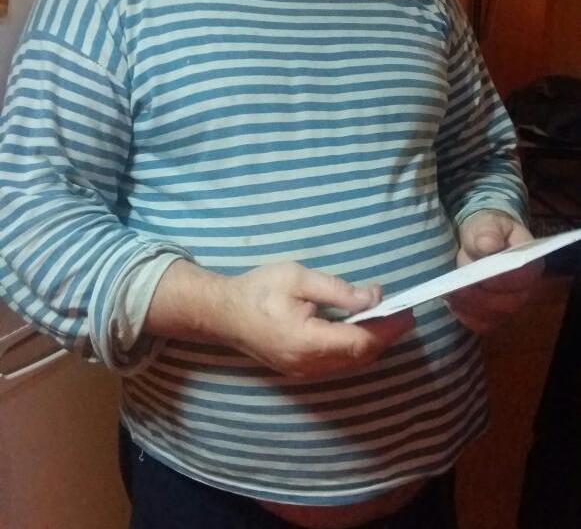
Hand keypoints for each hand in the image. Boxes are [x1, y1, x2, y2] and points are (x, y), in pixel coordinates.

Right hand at [220, 261, 414, 377]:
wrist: (223, 312)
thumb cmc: (259, 290)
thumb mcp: (299, 278)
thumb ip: (338, 290)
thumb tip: (374, 298)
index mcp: (308, 342)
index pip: (360, 341)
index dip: (388, 328)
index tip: (407, 311)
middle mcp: (309, 365)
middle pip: (360, 357)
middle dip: (385, 336)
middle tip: (402, 311)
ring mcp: (304, 372)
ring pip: (351, 364)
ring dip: (372, 343)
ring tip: (387, 318)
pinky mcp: (300, 371)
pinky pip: (338, 364)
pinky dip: (355, 348)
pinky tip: (361, 328)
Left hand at [447, 210, 542, 333]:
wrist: (482, 239)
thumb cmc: (487, 230)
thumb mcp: (487, 224)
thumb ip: (488, 232)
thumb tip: (488, 245)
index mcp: (530, 264)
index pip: (522, 277)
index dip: (501, 279)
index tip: (478, 274)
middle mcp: (524, 289)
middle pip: (509, 303)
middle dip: (481, 298)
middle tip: (458, 288)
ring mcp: (509, 304)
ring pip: (494, 316)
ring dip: (471, 308)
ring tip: (450, 295)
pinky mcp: (493, 313)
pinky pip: (483, 324)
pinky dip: (467, 317)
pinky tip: (453, 305)